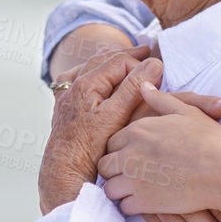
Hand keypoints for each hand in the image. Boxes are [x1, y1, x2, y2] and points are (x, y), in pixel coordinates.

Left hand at [38, 47, 157, 212]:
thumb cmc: (90, 148)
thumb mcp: (116, 116)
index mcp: (87, 84)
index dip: (139, 63)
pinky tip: (97, 78)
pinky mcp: (64, 108)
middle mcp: (73, 86)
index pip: (119, 61)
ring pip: (89, 68)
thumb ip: (133, 89)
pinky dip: (92, 74)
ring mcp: (66, 96)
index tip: (156, 69)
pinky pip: (77, 81)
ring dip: (108, 62)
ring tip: (124, 59)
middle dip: (125, 56)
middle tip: (145, 51)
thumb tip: (154, 64)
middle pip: (102, 60)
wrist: (64, 171)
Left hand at [98, 82, 220, 221]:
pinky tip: (147, 203)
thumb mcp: (187, 112)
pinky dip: (132, 206)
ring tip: (138, 190)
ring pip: (110, 187)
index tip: (134, 156)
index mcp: (138, 130)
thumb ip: (161, 100)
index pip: (112, 142)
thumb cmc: (211, 141)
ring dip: (121, 189)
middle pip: (106, 165)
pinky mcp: (143, 202)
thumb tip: (143, 86)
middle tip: (133, 175)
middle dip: (116, 170)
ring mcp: (134, 179)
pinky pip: (124, 207)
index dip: (122, 150)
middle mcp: (130, 153)